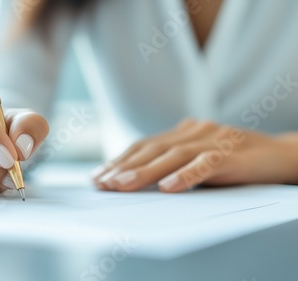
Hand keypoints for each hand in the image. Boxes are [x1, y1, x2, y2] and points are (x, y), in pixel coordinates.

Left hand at [92, 119, 297, 192]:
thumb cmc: (235, 161)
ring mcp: (213, 140)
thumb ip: (174, 163)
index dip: (120, 160)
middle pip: (152, 149)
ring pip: (173, 156)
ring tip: (121, 185)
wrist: (282, 154)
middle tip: (101, 183)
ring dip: (144, 171)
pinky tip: (168, 188)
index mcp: (183, 132)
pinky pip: (206, 164)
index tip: (98, 176)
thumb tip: (137, 180)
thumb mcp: (199, 158)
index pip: (144, 146)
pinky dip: (186, 175)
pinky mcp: (232, 154)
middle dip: (123, 167)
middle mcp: (194, 131)